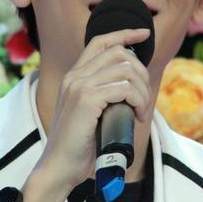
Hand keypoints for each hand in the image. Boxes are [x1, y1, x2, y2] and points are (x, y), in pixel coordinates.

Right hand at [22, 28, 151, 201]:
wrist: (59, 167)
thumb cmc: (78, 146)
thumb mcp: (90, 114)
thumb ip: (103, 96)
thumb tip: (131, 88)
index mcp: (74, 76)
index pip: (100, 41)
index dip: (124, 34)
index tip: (144, 35)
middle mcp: (74, 76)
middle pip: (119, 53)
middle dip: (141, 72)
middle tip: (144, 99)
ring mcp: (79, 86)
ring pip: (125, 70)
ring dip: (142, 91)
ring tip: (141, 111)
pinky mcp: (86, 100)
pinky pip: (124, 89)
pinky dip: (138, 100)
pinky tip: (137, 116)